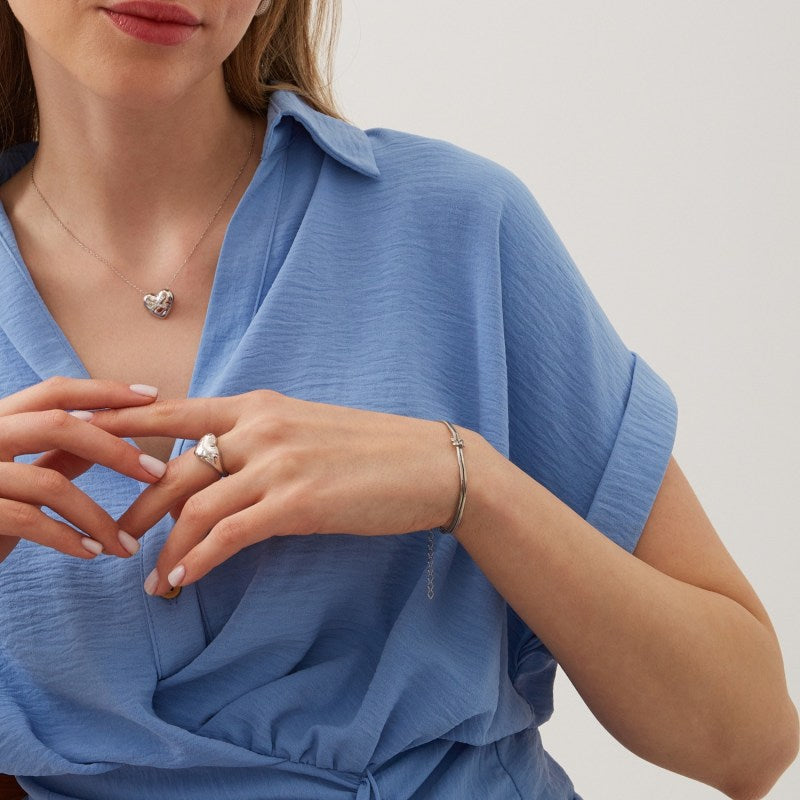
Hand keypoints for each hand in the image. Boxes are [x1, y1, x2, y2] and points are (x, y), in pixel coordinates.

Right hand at [0, 377, 165, 561]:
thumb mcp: (15, 474)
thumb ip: (53, 451)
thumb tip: (104, 427)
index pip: (54, 391)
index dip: (105, 390)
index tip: (152, 395)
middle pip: (59, 424)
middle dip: (115, 449)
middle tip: (156, 473)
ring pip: (50, 481)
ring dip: (98, 517)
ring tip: (127, 545)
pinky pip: (29, 520)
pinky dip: (68, 538)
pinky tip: (92, 553)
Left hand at [88, 389, 476, 595]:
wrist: (429, 463)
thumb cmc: (372, 448)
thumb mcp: (307, 428)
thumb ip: (261, 438)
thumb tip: (222, 466)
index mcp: (260, 405)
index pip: (174, 412)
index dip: (122, 425)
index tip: (84, 440)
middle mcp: (261, 427)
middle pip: (174, 467)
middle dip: (136, 506)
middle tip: (116, 537)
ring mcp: (278, 463)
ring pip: (195, 507)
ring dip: (164, 547)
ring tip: (151, 579)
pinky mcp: (297, 502)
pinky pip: (229, 535)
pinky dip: (199, 560)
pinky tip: (185, 581)